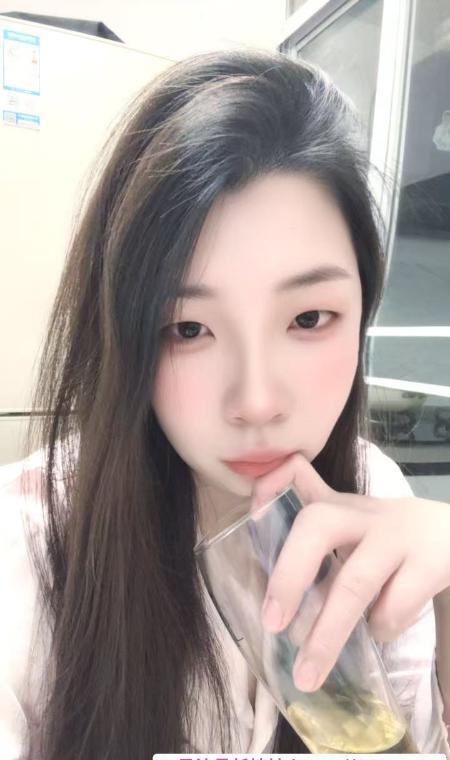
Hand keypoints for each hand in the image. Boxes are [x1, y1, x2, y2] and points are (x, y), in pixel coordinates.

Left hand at [251, 452, 449, 692]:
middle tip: (272, 623)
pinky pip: (395, 604)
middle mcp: (363, 514)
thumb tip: (261, 518)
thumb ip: (313, 521)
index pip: (295, 476)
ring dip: (327, 633)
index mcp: (339, 506)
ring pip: (354, 582)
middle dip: (288, 575)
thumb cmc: (389, 537)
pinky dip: (381, 627)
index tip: (251, 517)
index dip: (269, 489)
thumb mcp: (353, 522)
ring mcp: (397, 536)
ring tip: (308, 674)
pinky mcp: (430, 562)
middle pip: (316, 526)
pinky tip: (378, 633)